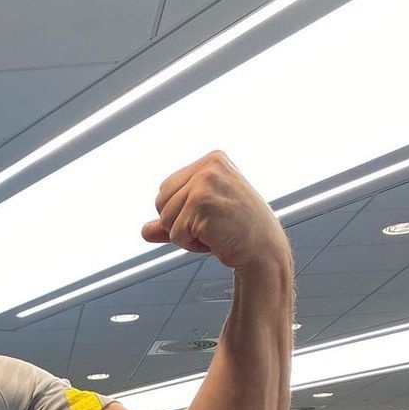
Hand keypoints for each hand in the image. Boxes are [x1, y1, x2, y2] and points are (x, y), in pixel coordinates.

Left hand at [141, 151, 289, 269]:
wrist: (263, 249)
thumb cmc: (239, 232)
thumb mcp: (202, 218)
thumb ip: (173, 219)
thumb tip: (145, 231)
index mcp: (211, 161)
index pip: (166, 189)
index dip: (180, 212)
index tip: (209, 216)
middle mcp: (208, 166)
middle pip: (160, 202)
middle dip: (179, 223)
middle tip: (211, 226)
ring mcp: (205, 182)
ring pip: (165, 219)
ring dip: (186, 235)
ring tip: (214, 231)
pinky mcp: (201, 202)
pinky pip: (175, 234)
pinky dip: (191, 245)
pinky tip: (215, 238)